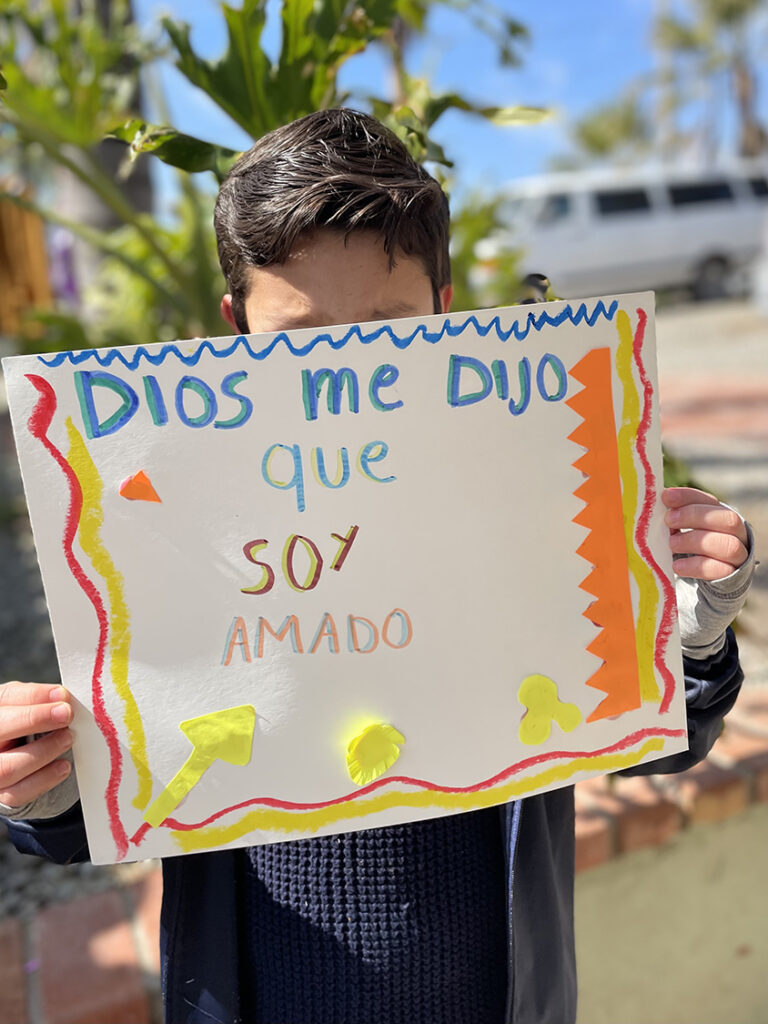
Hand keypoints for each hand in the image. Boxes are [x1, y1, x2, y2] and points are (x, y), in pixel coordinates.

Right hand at [0, 682, 72, 808]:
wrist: (11, 755)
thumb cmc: (17, 724)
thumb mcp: (20, 704)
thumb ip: (36, 698)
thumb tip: (60, 696)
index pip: (5, 699)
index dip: (33, 697)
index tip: (62, 696)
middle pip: (0, 729)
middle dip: (35, 719)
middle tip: (66, 714)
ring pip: (8, 767)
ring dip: (44, 751)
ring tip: (67, 738)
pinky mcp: (1, 794)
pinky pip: (19, 793)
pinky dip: (45, 779)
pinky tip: (63, 766)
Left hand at [663, 486, 748, 580]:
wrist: (710, 574)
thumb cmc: (692, 545)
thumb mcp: (684, 528)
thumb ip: (675, 517)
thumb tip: (657, 504)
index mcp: (723, 515)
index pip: (710, 501)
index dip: (688, 497)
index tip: (666, 497)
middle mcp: (737, 533)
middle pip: (727, 519)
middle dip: (695, 516)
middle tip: (669, 520)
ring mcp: (738, 555)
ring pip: (728, 545)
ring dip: (696, 542)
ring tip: (672, 544)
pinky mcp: (731, 575)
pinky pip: (719, 570)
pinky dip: (696, 566)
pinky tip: (677, 566)